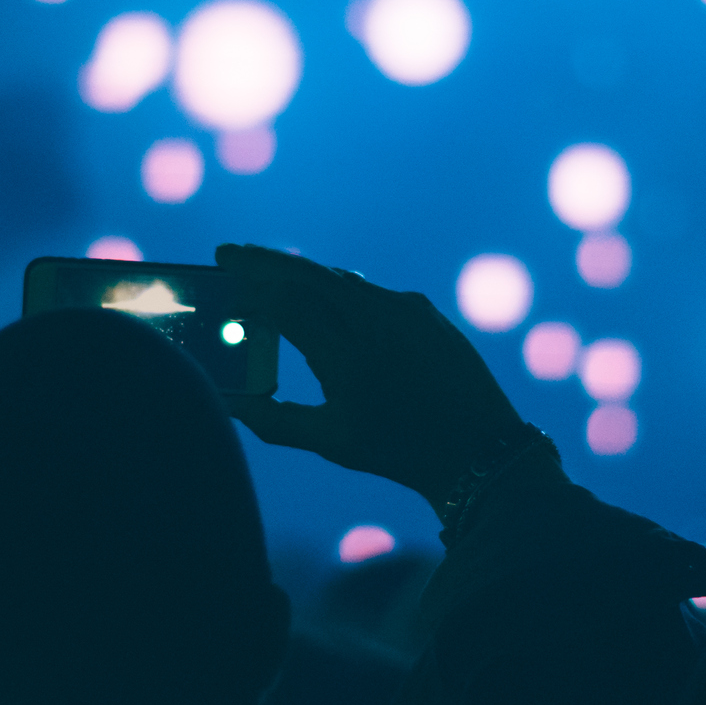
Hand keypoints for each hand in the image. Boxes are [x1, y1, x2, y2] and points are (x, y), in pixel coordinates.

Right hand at [213, 245, 526, 509]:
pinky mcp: (427, 313)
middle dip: (264, 262)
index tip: (224, 286)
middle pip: (309, 274)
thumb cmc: (401, 449)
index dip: (250, 289)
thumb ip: (276, 421)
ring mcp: (407, 310)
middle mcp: (377, 319)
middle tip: (229, 255)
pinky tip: (327, 298)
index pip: (285, 301)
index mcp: (346, 353)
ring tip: (272, 276)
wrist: (481, 448)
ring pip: (344, 281)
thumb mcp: (332, 440)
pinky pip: (374, 293)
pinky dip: (342, 291)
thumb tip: (233, 406)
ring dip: (305, 275)